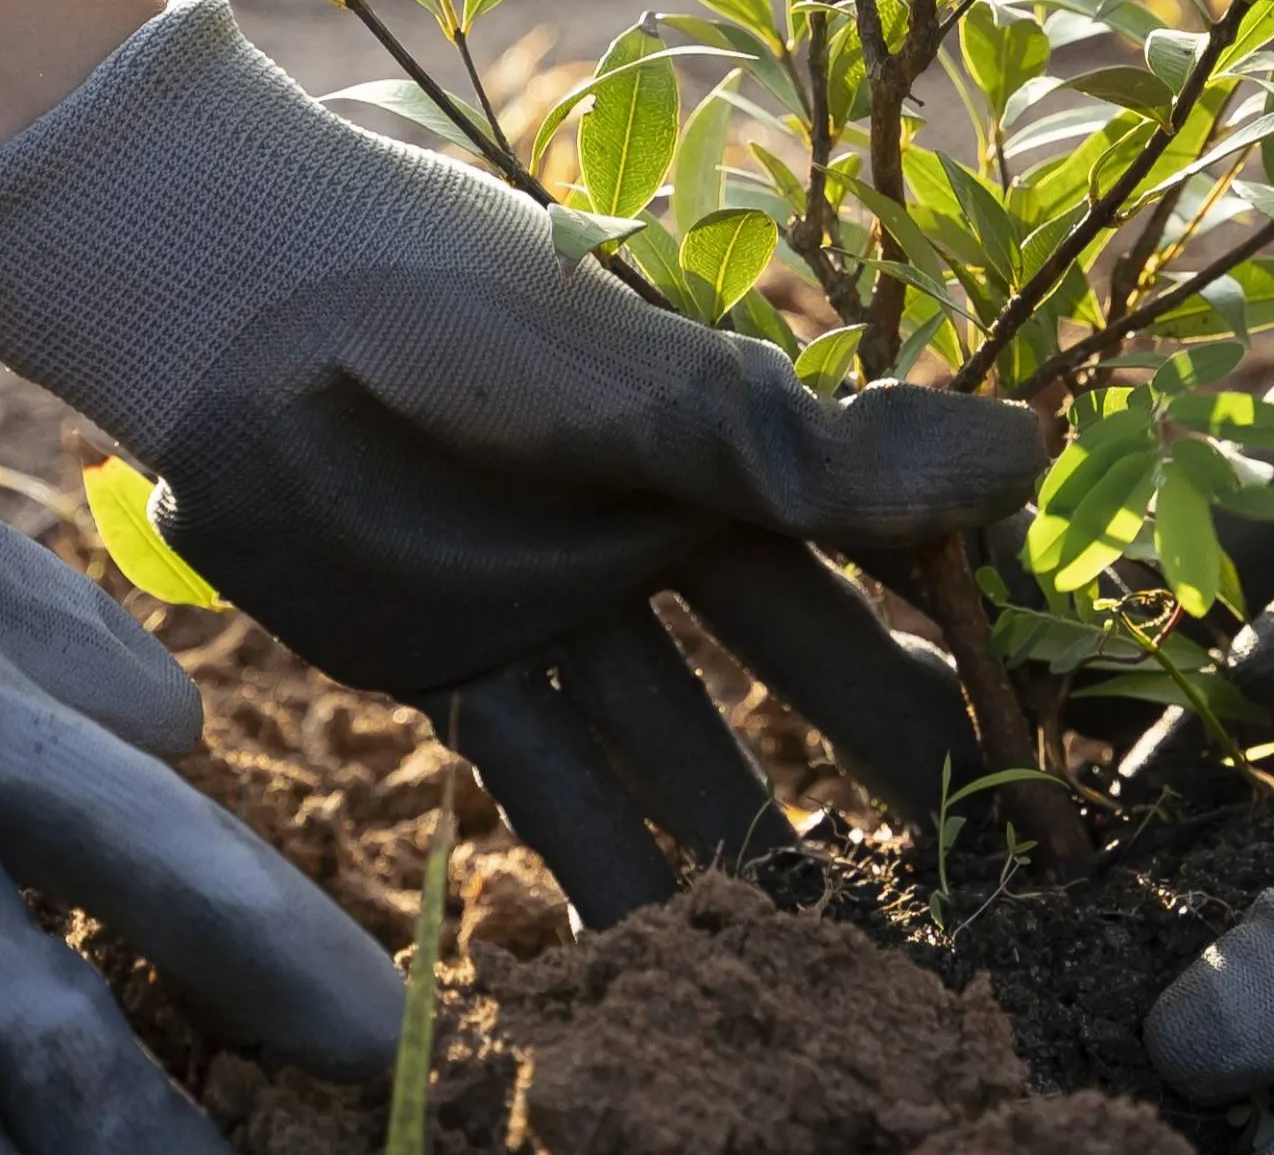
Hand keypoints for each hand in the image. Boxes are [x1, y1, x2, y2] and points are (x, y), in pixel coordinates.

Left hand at [0, 0, 1048, 915]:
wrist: (238, 308)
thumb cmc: (459, 311)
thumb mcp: (648, 391)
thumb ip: (822, 455)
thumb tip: (1030, 456)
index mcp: (723, 436)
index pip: (872, 542)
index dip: (953, 629)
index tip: (1035, 734)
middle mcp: (655, 521)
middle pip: (793, 658)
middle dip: (877, 756)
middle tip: (971, 874)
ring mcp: (556, 597)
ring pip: (676, 740)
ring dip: (744, 840)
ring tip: (820, 957)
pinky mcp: (451, 661)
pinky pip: (543, 778)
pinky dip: (597, 866)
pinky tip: (651, 964)